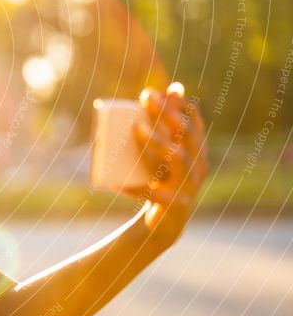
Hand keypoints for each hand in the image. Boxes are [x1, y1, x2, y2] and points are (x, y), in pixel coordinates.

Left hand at [125, 82, 209, 246]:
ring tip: (136, 129)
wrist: (163, 225)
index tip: (160, 90)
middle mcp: (199, 166)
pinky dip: (135, 188)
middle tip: (146, 97)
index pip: (194, 121)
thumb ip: (161, 128)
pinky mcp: (174, 205)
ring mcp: (189, 186)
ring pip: (179, 158)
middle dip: (168, 112)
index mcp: (197, 152)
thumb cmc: (159, 181)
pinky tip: (116, 184)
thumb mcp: (161, 155)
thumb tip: (160, 92)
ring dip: (158, 140)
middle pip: (188, 134)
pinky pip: (154, 193)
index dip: (180, 103)